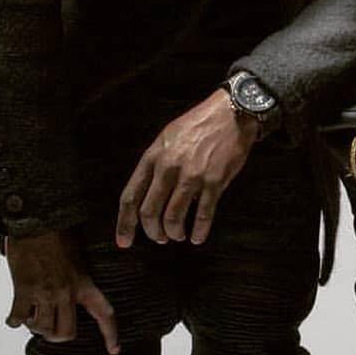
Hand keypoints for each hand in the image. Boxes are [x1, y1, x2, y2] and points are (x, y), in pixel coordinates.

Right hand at [5, 230, 118, 353]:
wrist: (37, 220)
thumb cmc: (57, 235)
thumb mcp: (77, 257)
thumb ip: (77, 279)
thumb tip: (70, 296)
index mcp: (84, 283)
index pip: (104, 314)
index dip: (110, 334)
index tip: (114, 350)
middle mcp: (66, 292)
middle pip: (66, 333)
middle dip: (56, 335)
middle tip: (49, 328)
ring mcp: (44, 293)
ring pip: (41, 329)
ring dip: (35, 326)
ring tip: (32, 315)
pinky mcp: (23, 290)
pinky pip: (18, 318)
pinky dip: (15, 320)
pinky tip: (14, 316)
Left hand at [116, 89, 258, 247]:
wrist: (231, 113)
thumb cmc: (198, 125)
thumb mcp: (167, 138)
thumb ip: (155, 164)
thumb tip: (148, 193)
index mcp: (153, 157)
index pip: (131, 196)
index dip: (125, 223)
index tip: (124, 241)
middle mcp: (168, 168)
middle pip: (149, 211)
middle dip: (152, 232)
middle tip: (158, 238)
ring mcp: (192, 176)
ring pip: (173, 217)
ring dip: (174, 233)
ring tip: (178, 236)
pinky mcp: (214, 182)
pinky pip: (202, 214)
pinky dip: (199, 231)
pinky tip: (198, 237)